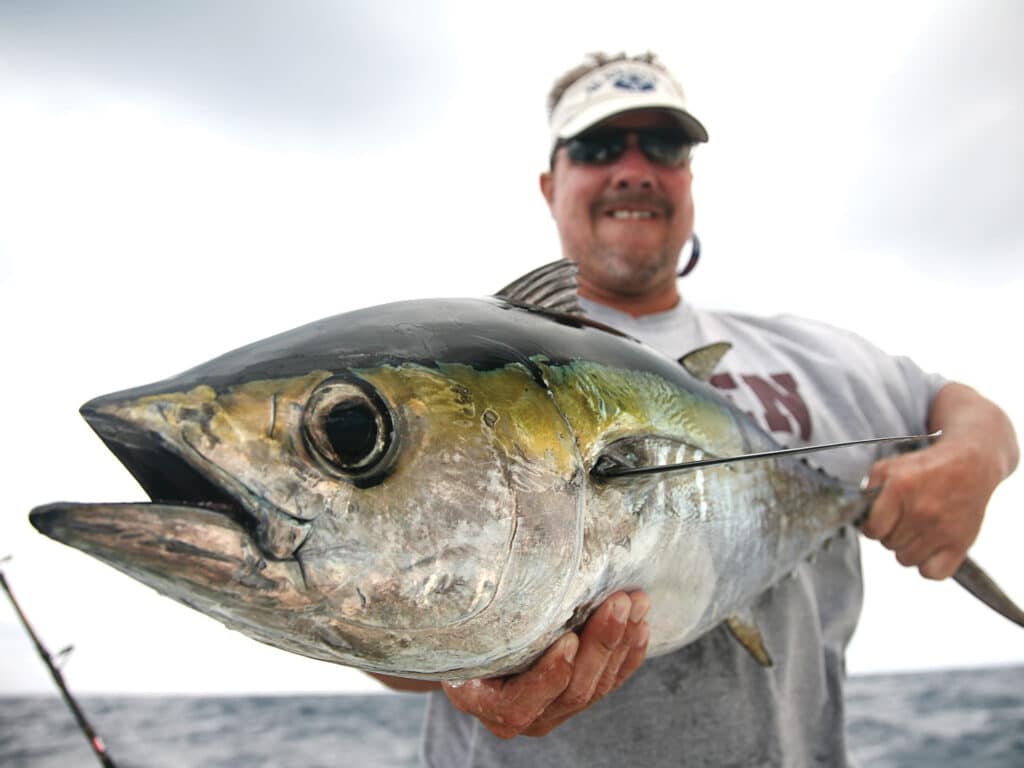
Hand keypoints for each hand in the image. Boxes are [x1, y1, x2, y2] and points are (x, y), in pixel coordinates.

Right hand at [441, 590, 649, 738]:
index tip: (568, 640)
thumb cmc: (455, 625)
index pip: (519, 704)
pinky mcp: (574, 698)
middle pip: (570, 692)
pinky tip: (641, 627)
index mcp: (481, 700)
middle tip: (618, 604)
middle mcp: (520, 714)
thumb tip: (478, 552)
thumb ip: (474, 606)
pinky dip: (629, 656)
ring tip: (636, 604)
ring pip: (595, 687)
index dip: (548, 676)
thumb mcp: (454, 618)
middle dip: (600, 645)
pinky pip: (609, 683)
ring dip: (620, 644)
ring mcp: (551, 709)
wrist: (464, 642)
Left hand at [861, 439, 997, 579]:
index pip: (873, 530)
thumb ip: (868, 489)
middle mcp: (921, 512)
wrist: (970, 466)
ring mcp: (942, 530)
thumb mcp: (889, 467)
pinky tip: (928, 549)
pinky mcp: (960, 544)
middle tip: (902, 522)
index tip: (878, 524)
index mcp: (900, 490)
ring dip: (907, 549)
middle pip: (889, 545)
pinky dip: (928, 566)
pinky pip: (932, 573)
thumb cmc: (927, 467)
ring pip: (906, 560)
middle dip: (890, 535)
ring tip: (915, 533)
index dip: (872, 528)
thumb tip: (855, 512)